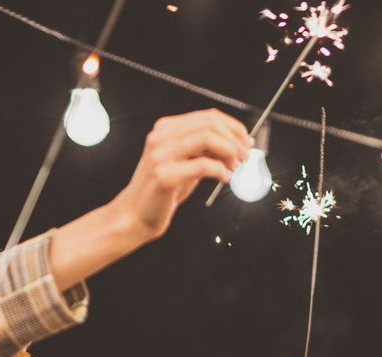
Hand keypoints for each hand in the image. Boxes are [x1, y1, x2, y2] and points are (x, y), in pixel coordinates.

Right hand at [108, 109, 250, 246]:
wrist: (135, 215)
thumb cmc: (161, 191)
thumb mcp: (183, 164)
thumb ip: (202, 151)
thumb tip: (233, 145)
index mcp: (166, 129)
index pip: (207, 116)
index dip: (232, 127)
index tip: (245, 141)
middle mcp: (161, 137)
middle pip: (209, 124)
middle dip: (234, 139)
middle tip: (245, 156)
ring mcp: (161, 155)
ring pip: (207, 138)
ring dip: (229, 152)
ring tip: (235, 167)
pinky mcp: (165, 176)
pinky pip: (202, 165)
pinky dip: (220, 171)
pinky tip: (224, 178)